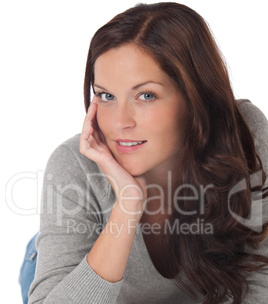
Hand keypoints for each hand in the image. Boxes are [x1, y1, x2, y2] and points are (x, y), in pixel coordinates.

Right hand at [80, 97, 146, 214]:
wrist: (134, 193)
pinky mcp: (100, 162)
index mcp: (108, 151)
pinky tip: (90, 125)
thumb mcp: (134, 156)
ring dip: (87, 120)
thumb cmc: (136, 178)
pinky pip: (85, 147)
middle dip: (92, 114)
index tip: (102, 103)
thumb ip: (132, 145)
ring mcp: (99, 158)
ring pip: (85, 136)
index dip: (98, 116)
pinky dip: (85, 135)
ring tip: (93, 107)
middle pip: (90, 130)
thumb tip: (140, 133)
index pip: (99, 130)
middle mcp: (101, 153)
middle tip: (96, 99)